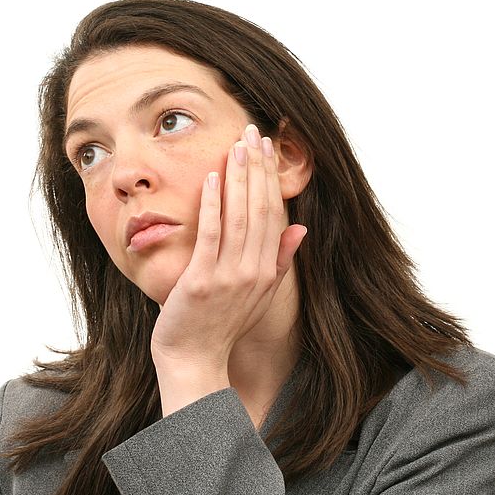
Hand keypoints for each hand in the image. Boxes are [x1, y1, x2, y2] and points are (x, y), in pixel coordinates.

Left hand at [150, 124, 307, 414]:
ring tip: (237, 145)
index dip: (270, 178)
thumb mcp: (259, 294)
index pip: (273, 214)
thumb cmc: (221, 326)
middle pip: (259, 209)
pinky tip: (213, 178)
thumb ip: (279, 260)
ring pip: (238, 217)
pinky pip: (210, 236)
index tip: (267, 148)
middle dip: (257, 168)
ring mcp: (228, 276)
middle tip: (254, 132)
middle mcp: (253, 271)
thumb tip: (300, 228)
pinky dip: (213, 205)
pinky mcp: (201, 281)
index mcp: (267, 271)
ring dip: (238, 178)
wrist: (195, 361)